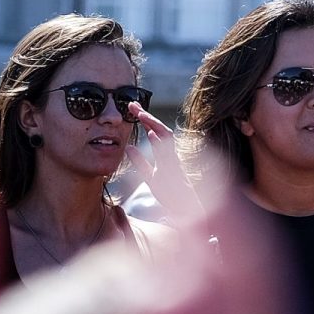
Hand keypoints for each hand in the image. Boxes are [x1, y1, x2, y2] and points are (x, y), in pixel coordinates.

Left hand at [126, 104, 204, 223]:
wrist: (185, 209)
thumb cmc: (170, 193)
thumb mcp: (150, 176)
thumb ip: (140, 162)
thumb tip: (128, 147)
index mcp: (165, 153)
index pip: (154, 131)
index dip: (144, 118)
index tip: (132, 108)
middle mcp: (170, 153)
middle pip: (159, 129)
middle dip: (147, 116)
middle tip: (132, 104)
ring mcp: (173, 160)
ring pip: (165, 137)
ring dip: (153, 124)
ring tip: (140, 114)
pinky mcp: (175, 169)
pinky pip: (168, 153)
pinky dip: (160, 143)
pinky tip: (151, 134)